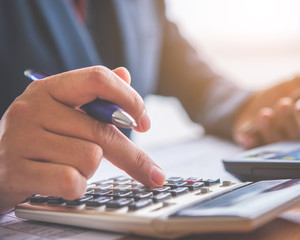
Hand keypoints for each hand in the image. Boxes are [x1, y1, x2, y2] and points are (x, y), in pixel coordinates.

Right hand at [0, 66, 165, 213]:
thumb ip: (95, 94)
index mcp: (49, 89)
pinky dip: (76, 187)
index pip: (98, 79)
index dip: (129, 99)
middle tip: (153, 173)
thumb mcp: (62, 110)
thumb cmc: (38, 138)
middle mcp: (32, 108)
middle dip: (131, 157)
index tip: (145, 123)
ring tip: (67, 167)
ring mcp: (20, 139)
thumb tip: (125, 74)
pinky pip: (71, 181)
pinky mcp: (15, 171)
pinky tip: (62, 183)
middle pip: (101, 131)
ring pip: (90, 157)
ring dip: (89, 170)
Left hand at [233, 75, 299, 148]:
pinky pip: (254, 147)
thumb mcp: (282, 87)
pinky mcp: (256, 146)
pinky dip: (251, 142)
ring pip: (275, 140)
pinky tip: (247, 137)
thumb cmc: (271, 99)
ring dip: (270, 128)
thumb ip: (293, 82)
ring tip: (264, 113)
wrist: (247, 111)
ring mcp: (274, 142)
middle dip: (291, 117)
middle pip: (295, 130)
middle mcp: (291, 133)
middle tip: (285, 103)